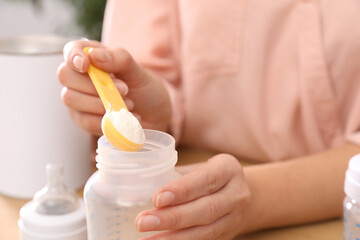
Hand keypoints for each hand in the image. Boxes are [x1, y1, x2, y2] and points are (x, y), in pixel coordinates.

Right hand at [57, 40, 171, 134]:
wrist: (155, 115)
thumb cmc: (144, 89)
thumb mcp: (137, 72)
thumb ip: (119, 59)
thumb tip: (94, 56)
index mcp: (92, 58)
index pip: (71, 50)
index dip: (74, 57)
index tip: (86, 66)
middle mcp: (79, 77)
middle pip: (65, 76)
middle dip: (93, 84)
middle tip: (124, 90)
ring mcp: (78, 100)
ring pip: (71, 99)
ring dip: (101, 103)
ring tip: (129, 105)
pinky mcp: (83, 120)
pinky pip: (85, 121)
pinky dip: (106, 120)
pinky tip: (125, 118)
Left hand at [135, 154, 251, 239]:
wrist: (237, 194)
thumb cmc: (206, 176)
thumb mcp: (197, 168)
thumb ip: (175, 176)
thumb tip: (138, 187)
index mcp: (228, 169)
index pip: (205, 179)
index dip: (181, 190)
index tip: (157, 199)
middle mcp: (236, 194)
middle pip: (205, 209)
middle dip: (172, 218)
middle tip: (143, 221)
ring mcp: (234, 218)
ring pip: (205, 231)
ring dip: (173, 238)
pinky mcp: (228, 235)